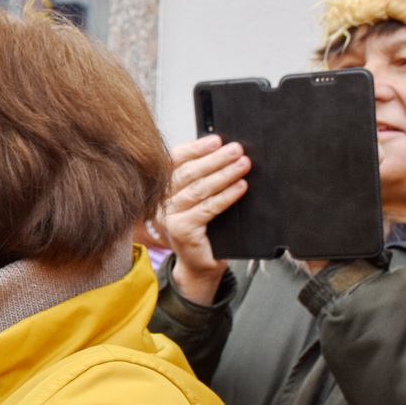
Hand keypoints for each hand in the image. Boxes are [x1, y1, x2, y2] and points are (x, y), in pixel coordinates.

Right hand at [154, 135, 249, 304]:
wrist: (200, 265)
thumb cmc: (204, 230)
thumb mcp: (201, 200)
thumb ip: (204, 179)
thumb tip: (225, 153)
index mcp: (164, 188)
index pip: (175, 161)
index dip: (195, 148)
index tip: (217, 139)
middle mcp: (162, 201)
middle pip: (187, 173)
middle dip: (215, 159)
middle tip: (237, 150)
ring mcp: (169, 217)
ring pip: (197, 189)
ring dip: (224, 174)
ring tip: (243, 164)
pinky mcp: (180, 230)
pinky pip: (207, 208)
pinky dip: (226, 196)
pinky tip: (240, 187)